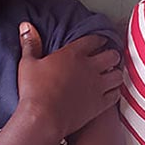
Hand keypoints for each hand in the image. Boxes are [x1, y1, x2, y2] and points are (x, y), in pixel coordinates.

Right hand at [17, 22, 121, 138]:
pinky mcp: (100, 104)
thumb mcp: (28, 63)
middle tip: (110, 57)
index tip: (100, 41)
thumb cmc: (33, 91)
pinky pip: (116, 94)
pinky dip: (115, 91)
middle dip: (112, 55)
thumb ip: (31, 44)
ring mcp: (97, 86)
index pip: (94, 40)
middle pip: (112, 55)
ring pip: (118, 74)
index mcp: (73, 54)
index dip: (99, 40)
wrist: (43, 119)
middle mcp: (89, 67)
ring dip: (116, 72)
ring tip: (112, 73)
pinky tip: (112, 92)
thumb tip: (26, 26)